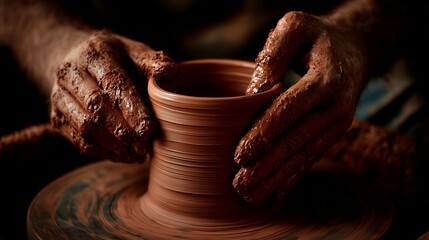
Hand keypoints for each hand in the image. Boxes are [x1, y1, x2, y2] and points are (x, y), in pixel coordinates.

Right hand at [50, 30, 174, 162]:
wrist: (76, 60)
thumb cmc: (115, 58)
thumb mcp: (134, 52)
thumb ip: (151, 62)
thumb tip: (169, 71)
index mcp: (93, 54)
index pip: (113, 83)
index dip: (132, 108)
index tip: (149, 129)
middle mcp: (70, 74)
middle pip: (96, 107)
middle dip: (123, 131)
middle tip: (145, 147)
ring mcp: (59, 97)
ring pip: (84, 127)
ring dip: (113, 145)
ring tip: (137, 155)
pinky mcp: (56, 118)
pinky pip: (78, 140)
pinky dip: (103, 152)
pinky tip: (124, 156)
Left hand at [233, 11, 367, 203]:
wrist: (355, 49)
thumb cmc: (318, 37)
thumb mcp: (296, 27)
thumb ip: (274, 52)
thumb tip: (254, 90)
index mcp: (324, 80)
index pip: (288, 111)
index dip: (263, 134)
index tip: (239, 155)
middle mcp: (334, 107)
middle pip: (295, 142)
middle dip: (266, 167)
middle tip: (239, 186)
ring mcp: (336, 124)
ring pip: (303, 157)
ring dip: (276, 179)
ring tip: (251, 196)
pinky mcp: (333, 133)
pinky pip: (311, 157)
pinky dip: (293, 176)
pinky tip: (276, 192)